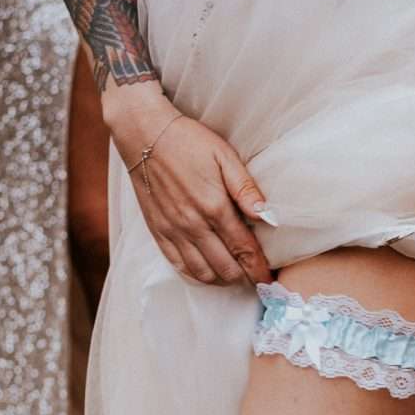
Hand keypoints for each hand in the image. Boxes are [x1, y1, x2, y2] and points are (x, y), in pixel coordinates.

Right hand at [104, 82, 269, 285]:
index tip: (270, 279)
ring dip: (223, 280)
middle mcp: (193, 224)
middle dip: (245, 277)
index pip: (244, 250)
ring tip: (236, 275)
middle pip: (226, 268)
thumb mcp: (224, 157)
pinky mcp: (158, 232)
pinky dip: (197, 275)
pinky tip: (209, 271)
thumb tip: (269, 216)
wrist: (144, 135)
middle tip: (257, 278)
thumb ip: (246, 189)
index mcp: (214, 207)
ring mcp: (173, 231)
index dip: (259, 269)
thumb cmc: (189, 142)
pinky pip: (179, 265)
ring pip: (202, 273)